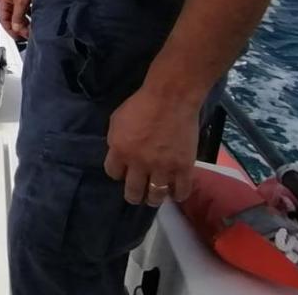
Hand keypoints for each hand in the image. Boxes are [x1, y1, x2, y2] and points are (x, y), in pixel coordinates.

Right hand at [0, 0, 34, 39]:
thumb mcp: (21, 2)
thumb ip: (17, 17)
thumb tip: (16, 29)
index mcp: (2, 2)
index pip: (4, 21)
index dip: (11, 31)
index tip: (21, 38)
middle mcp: (6, 0)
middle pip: (11, 18)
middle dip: (19, 26)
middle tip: (29, 33)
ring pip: (18, 13)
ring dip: (24, 20)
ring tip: (33, 26)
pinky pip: (24, 8)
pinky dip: (28, 13)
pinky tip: (35, 16)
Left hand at [105, 86, 199, 206]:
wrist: (171, 98)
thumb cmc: (141, 104)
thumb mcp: (117, 120)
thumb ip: (116, 141)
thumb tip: (118, 155)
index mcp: (120, 150)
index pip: (113, 173)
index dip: (118, 173)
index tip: (123, 172)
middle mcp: (139, 163)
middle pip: (133, 191)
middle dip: (133, 195)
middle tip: (136, 194)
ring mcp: (162, 167)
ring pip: (156, 196)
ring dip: (154, 199)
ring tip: (154, 197)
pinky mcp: (183, 167)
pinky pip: (181, 191)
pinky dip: (177, 195)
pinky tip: (175, 193)